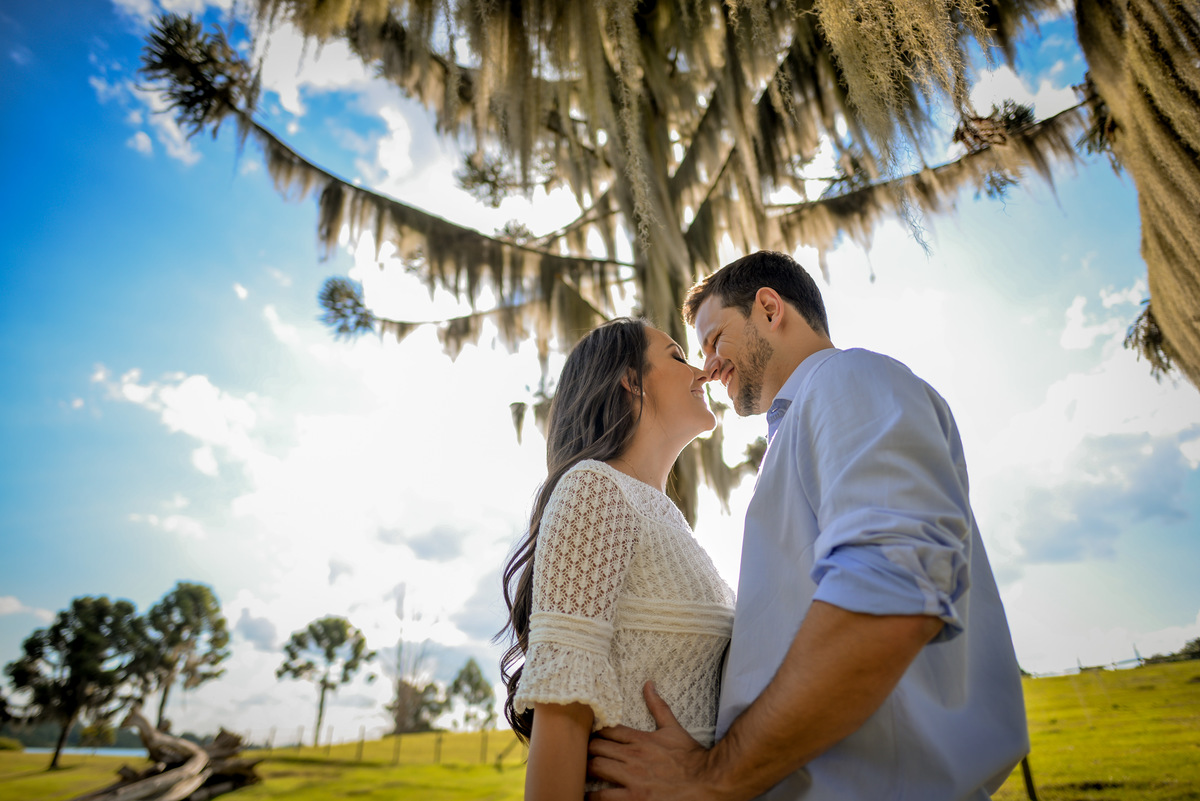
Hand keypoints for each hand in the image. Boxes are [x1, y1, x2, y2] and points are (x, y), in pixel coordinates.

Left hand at [586, 682, 719, 800]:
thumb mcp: (673, 729)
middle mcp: (633, 757)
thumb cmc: (690, 757)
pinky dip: (592, 797)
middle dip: (586, 751)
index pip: (606, 730)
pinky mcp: (635, 800)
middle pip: (595, 747)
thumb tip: (648, 683)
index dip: (593, 733)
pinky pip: (603, 798)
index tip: (588, 738)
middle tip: (581, 757)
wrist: (708, 782)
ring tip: (581, 775)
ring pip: (595, 768)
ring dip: (586, 772)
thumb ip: (658, 706)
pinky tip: (588, 797)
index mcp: (640, 739)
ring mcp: (633, 779)